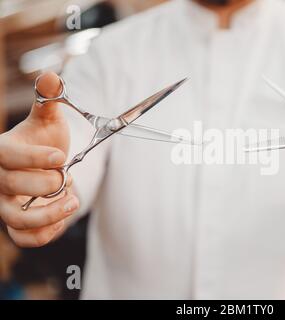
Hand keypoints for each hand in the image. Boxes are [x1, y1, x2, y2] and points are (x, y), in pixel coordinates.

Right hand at [0, 72, 78, 246]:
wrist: (47, 166)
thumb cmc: (44, 142)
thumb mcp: (48, 120)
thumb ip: (48, 101)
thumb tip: (51, 76)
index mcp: (3, 151)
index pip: (8, 156)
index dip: (34, 158)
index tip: (61, 157)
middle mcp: (0, 180)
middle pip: (12, 186)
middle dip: (47, 183)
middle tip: (67, 176)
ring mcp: (6, 205)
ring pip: (16, 220)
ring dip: (49, 214)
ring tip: (72, 200)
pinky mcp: (18, 225)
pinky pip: (25, 239)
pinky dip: (46, 234)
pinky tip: (64, 216)